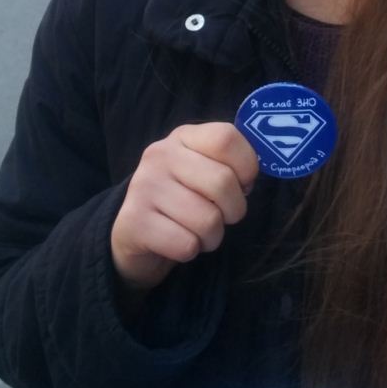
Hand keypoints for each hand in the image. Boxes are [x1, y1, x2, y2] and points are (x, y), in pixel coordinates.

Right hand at [110, 123, 258, 291]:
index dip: (247, 165)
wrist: (135, 233)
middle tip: (223, 215)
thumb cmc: (184, 198)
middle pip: (222, 181)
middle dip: (234, 209)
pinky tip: (178, 241)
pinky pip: (187, 245)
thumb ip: (230, 164)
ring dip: (212, 235)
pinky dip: (191, 250)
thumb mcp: (204, 170)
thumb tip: (251, 178)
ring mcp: (143, 187)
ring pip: (208, 219)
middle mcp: (159, 155)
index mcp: (183, 137)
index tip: (244, 183)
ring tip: (198, 230)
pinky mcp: (134, 222)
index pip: (226, 138)